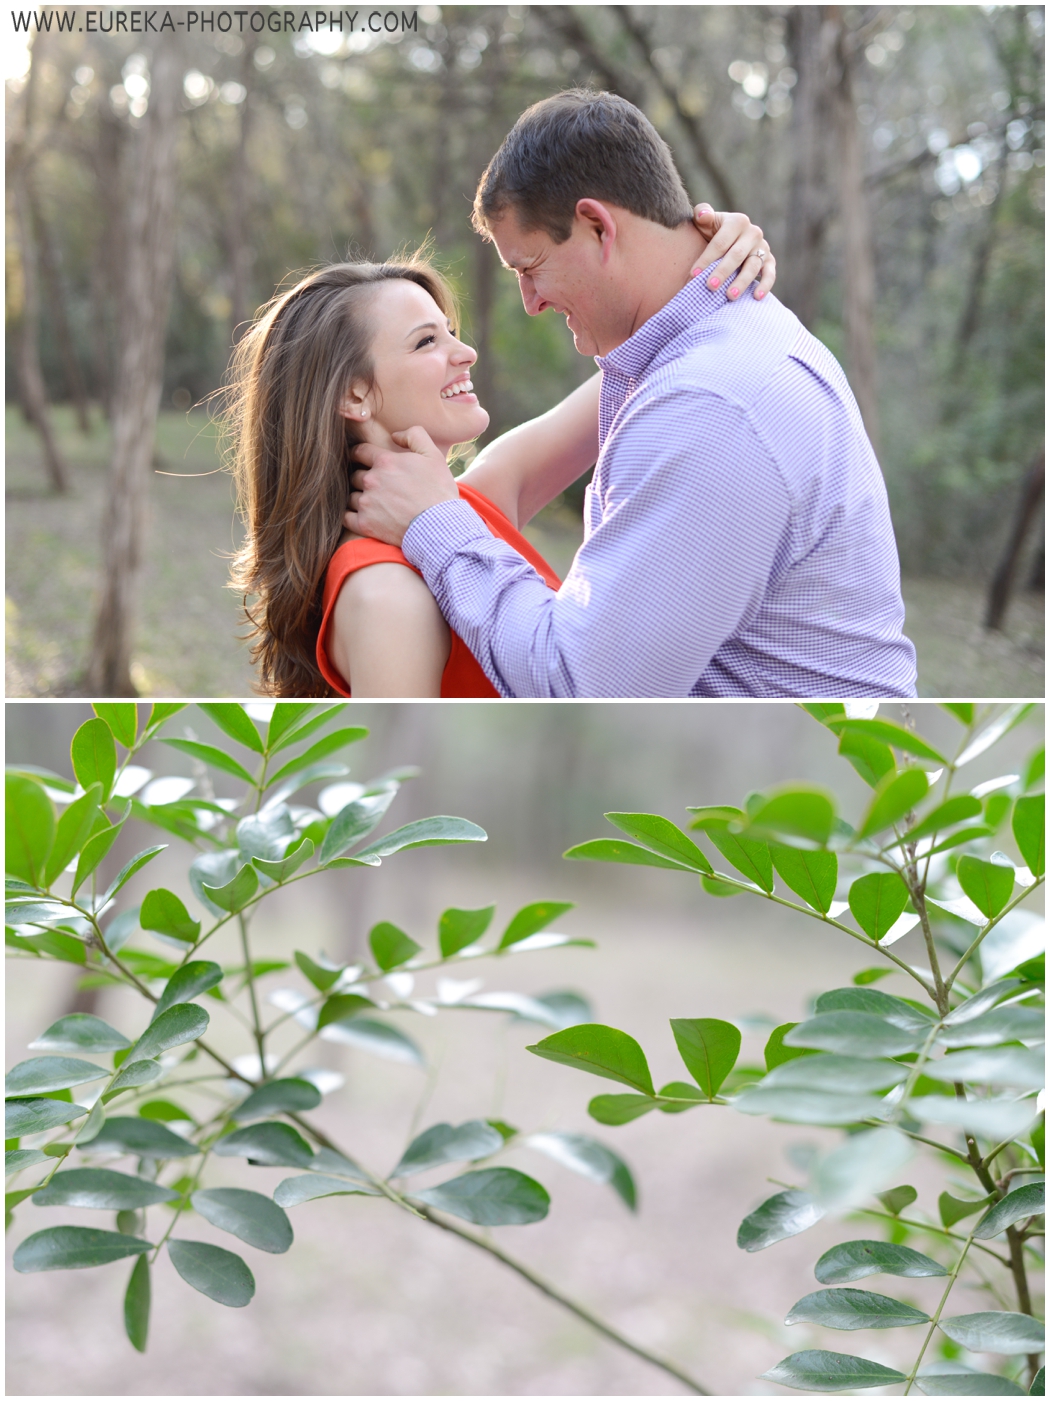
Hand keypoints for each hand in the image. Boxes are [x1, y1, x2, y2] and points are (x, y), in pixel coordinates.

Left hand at [344, 427, 457, 545]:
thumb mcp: (434, 456)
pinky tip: (362, 517)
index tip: (362, 460)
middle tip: (375, 486)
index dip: (359, 455)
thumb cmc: (438, 491)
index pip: (359, 451)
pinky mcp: (364, 524)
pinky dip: (351, 516)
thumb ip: (415, 436)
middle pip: (354, 475)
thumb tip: (395, 435)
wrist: (439, 526)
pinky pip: (346, 517)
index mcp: (385, 461)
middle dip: (362, 478)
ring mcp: (366, 503)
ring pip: (350, 497)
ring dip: (359, 498)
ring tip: (373, 504)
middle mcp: (371, 480)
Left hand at [689, 205, 775, 300]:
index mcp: (737, 221)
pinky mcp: (769, 260)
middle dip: (722, 272)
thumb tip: (704, 215)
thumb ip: (702, 214)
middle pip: (736, 255)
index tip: (694, 274)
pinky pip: (770, 273)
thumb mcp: (705, 221)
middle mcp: (753, 233)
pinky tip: (756, 297)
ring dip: (741, 282)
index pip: (720, 243)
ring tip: (729, 296)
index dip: (706, 259)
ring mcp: (762, 247)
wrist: (727, 239)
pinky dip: (765, 285)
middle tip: (711, 287)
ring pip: (753, 266)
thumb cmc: (712, 232)